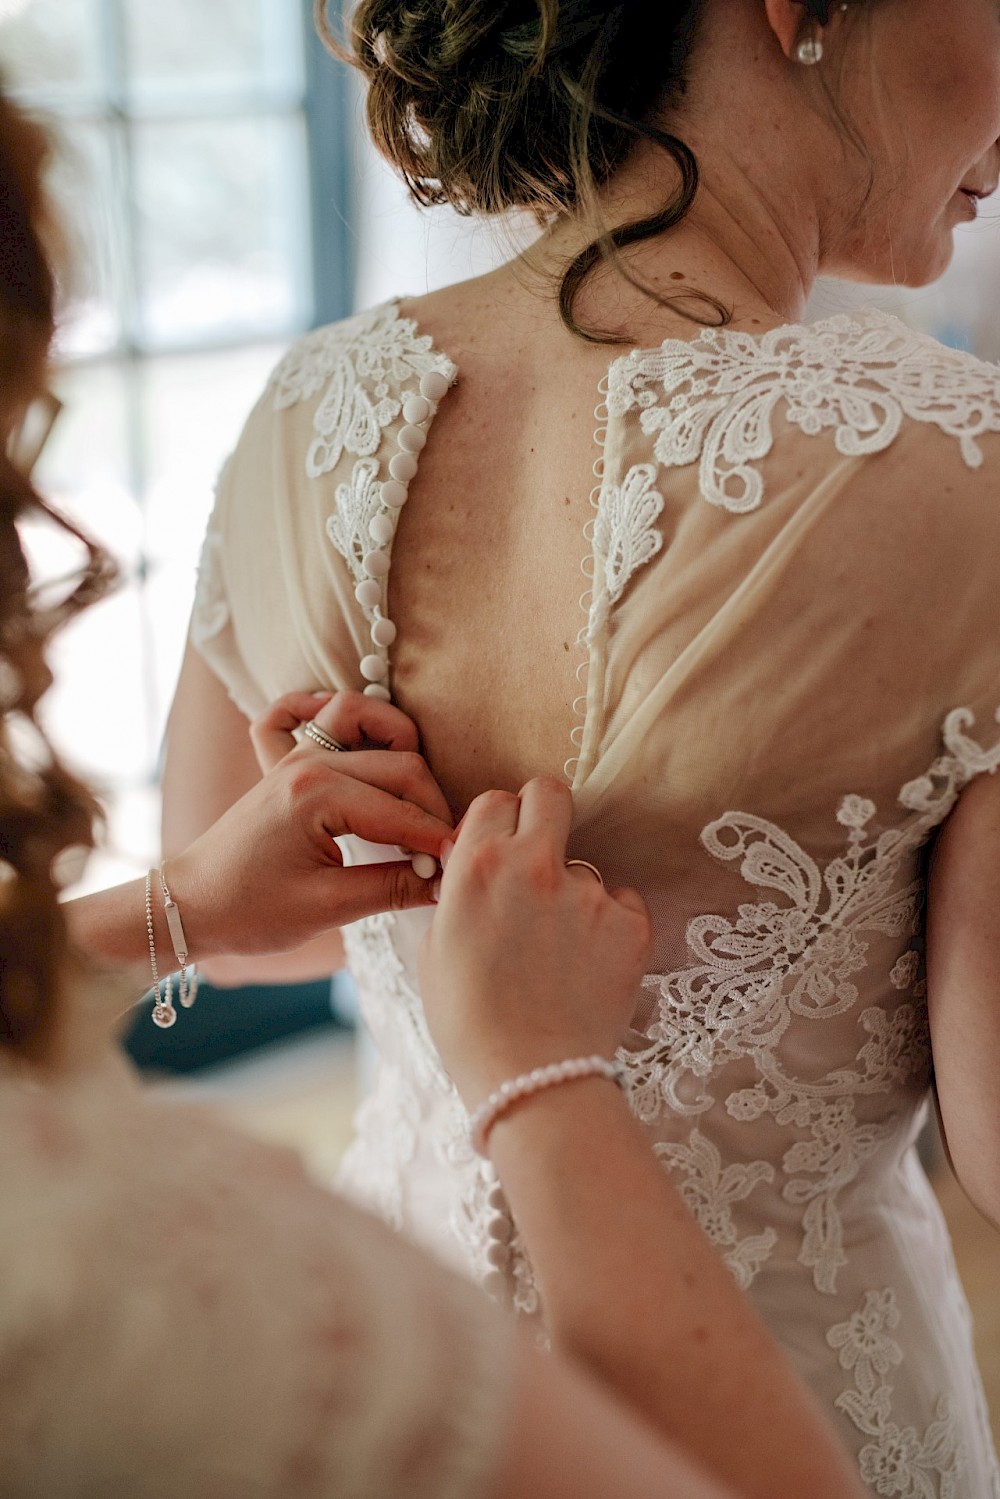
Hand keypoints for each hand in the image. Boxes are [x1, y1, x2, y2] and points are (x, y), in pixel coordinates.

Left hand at [166, 692, 453, 960]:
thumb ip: (393, 887)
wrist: (188, 906)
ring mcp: (299, 757)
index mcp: (316, 793)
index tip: (461, 868)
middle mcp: (309, 762)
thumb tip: (446, 881)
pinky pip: (329, 721)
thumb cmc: (247, 911)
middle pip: (402, 765)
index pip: (403, 810)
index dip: (440, 841)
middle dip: (434, 809)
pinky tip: (374, 751)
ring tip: (419, 814)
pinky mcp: (293, 764)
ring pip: (376, 733)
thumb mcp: (327, 908)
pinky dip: (357, 726)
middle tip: (446, 853)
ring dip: (407, 761)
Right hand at [419, 777, 651, 1108]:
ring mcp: (588, 893)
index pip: (495, 800)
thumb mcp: (435, 949)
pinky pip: (621, 903)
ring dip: (573, 894)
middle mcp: (535, 866)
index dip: (498, 823)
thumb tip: (472, 866)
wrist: (533, 1080)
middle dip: (543, 813)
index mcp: (478, 866)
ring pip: (585, 866)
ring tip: (558, 953)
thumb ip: (458, 892)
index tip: (501, 846)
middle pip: (549, 794)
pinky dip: (608, 927)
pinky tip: (587, 967)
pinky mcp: (631, 923)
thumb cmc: (469, 1024)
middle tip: (540, 853)